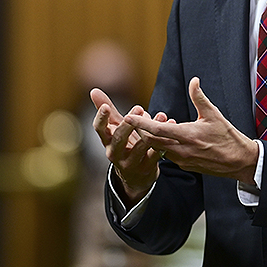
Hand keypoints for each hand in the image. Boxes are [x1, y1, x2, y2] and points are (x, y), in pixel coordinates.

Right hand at [90, 88, 165, 203]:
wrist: (136, 177)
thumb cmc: (125, 146)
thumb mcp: (116, 129)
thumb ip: (109, 111)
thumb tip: (94, 90)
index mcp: (107, 141)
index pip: (99, 129)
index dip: (101, 118)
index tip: (106, 107)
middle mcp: (115, 153)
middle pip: (119, 138)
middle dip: (128, 124)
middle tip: (138, 109)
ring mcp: (130, 163)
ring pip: (141, 146)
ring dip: (152, 130)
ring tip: (161, 116)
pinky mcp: (146, 168)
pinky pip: (156, 154)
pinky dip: (164, 140)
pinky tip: (172, 126)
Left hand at [124, 77, 258, 184]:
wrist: (239, 161)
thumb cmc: (228, 136)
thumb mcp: (214, 114)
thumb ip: (199, 97)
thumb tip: (194, 80)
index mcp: (187, 135)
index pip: (156, 129)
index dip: (140, 123)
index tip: (128, 116)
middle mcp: (181, 150)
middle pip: (151, 141)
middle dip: (141, 130)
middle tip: (138, 118)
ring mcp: (182, 160)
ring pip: (158, 149)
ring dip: (152, 137)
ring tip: (152, 124)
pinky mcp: (185, 166)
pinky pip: (167, 155)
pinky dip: (162, 145)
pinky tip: (166, 136)